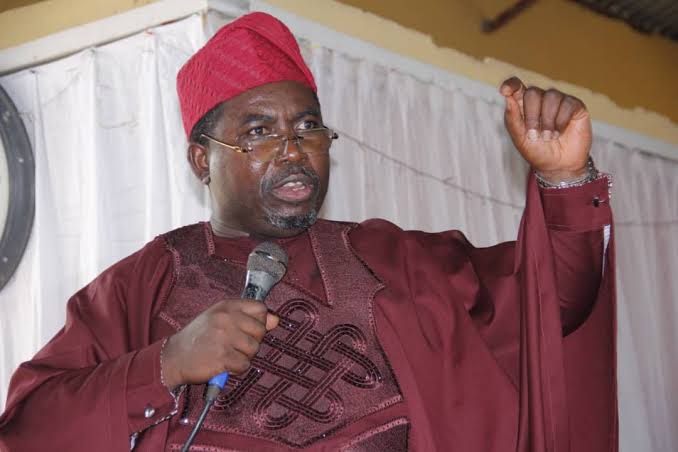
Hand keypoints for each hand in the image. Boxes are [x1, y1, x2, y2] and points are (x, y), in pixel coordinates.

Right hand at [161, 299, 278, 389]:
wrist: (174, 357)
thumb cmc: (200, 338)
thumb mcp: (221, 320)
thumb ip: (249, 318)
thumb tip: (275, 320)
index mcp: (227, 306)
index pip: (260, 308)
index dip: (259, 322)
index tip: (246, 330)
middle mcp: (226, 318)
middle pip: (260, 330)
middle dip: (251, 342)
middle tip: (233, 346)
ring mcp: (224, 337)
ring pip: (254, 349)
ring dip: (243, 356)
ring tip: (227, 354)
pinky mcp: (222, 356)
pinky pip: (244, 365)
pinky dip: (236, 369)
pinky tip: (224, 365)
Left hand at [500, 76, 591, 183]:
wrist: (559, 166)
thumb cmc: (537, 151)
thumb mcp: (520, 138)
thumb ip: (513, 119)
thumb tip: (508, 98)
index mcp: (524, 105)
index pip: (517, 87)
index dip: (511, 84)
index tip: (505, 91)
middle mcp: (541, 99)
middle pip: (532, 92)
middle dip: (531, 116)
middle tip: (534, 135)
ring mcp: (559, 101)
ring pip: (551, 96)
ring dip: (548, 121)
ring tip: (548, 137)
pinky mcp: (575, 106)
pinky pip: (567, 104)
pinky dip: (561, 121)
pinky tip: (561, 132)